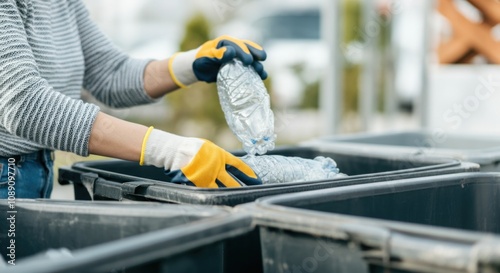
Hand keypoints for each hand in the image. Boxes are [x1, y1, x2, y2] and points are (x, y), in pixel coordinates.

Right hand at [140, 127, 261, 187]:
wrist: (174, 151)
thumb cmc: (189, 147)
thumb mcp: (207, 147)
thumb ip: (216, 156)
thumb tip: (222, 163)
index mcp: (220, 156)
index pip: (238, 164)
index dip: (247, 172)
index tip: (256, 178)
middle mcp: (215, 168)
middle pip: (231, 182)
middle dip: (241, 188)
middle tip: (250, 192)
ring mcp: (206, 177)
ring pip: (220, 190)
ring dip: (227, 194)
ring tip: (235, 199)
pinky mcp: (197, 184)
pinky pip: (207, 192)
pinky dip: (213, 196)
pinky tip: (217, 201)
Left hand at [168, 35, 266, 87]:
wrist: (199, 67)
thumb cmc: (202, 60)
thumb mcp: (208, 56)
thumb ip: (218, 54)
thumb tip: (231, 51)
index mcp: (226, 42)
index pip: (237, 46)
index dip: (244, 52)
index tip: (248, 61)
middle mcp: (234, 47)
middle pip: (248, 48)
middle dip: (256, 53)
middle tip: (262, 59)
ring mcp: (238, 57)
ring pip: (251, 58)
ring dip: (257, 65)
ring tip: (262, 72)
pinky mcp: (239, 66)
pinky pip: (249, 67)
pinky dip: (255, 71)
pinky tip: (261, 77)